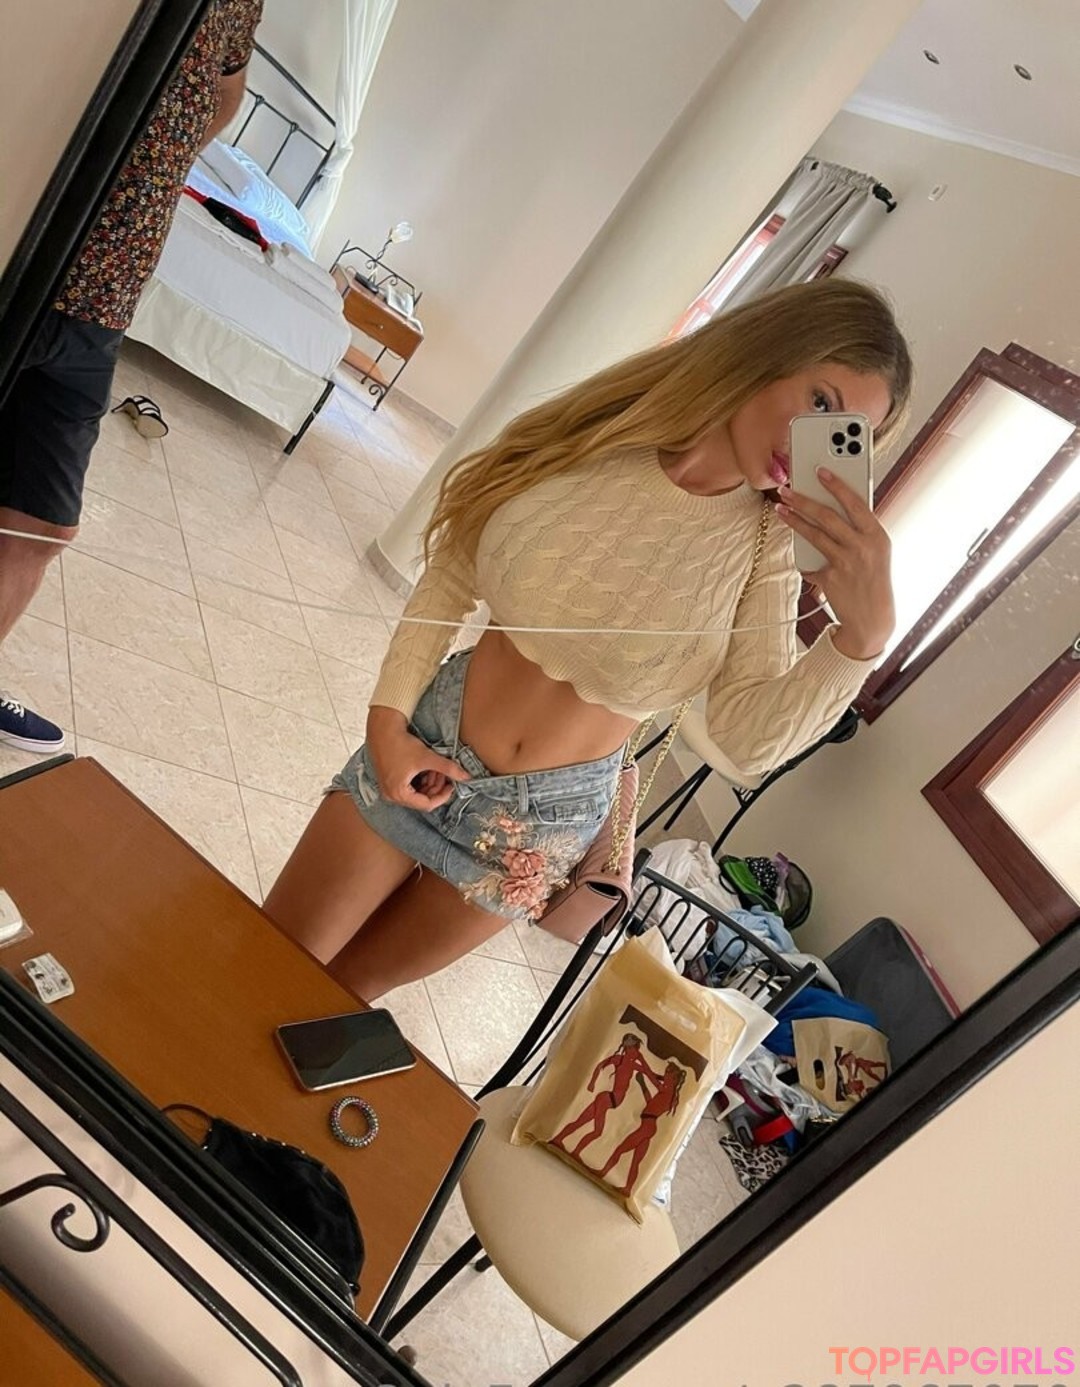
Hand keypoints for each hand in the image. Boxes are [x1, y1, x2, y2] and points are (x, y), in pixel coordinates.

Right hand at [366, 706, 470, 810]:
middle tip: (443, 773)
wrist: (383, 729)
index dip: (443, 796)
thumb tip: (467, 777)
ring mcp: (388, 789)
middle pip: (421, 799)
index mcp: (399, 794)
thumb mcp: (427, 758)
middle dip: (435, 786)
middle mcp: (391, 795)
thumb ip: (448, 768)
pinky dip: (419, 779)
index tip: (452, 785)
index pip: (427, 804)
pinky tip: (425, 767)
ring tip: (435, 767)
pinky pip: (408, 786)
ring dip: (429, 782)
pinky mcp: (388, 780)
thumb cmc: (400, 744)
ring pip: (416, 792)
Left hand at [775, 469, 894, 659]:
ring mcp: (846, 562)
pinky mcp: (831, 578)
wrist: (872, 619)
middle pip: (827, 516)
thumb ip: (860, 531)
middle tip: (786, 489)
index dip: (836, 485)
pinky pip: (811, 563)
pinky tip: (798, 553)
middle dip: (804, 500)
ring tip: (780, 509)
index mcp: (878, 535)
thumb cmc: (873, 580)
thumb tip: (834, 508)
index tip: (820, 471)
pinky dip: (805, 560)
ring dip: (794, 520)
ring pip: (814, 534)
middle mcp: (863, 547)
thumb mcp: (876, 552)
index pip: (855, 503)